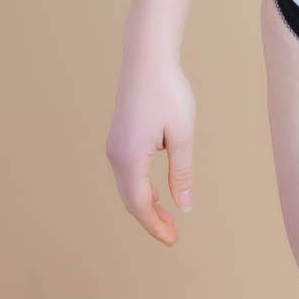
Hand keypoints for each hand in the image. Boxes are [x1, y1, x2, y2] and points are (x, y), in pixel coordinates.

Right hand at [105, 42, 196, 245]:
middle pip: (131, 199)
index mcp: (130, 158)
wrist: (147, 58)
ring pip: (128, 186)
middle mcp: (116, 155)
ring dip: (146, 203)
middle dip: (151, 218)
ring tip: (168, 215)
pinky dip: (141, 187)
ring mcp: (114, 146)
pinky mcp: (119, 137)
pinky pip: (128, 172)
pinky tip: (156, 190)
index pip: (140, 204)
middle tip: (172, 235)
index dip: (155, 226)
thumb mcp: (182, 134)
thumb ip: (182, 171)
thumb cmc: (168, 92)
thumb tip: (184, 205)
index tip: (173, 240)